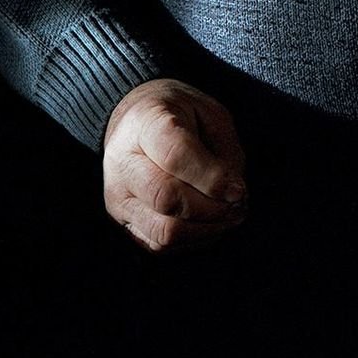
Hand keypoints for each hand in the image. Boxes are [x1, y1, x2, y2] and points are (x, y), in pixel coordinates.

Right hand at [102, 78, 247, 252]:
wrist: (135, 122)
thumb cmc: (178, 115)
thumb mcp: (209, 112)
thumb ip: (225, 150)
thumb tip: (233, 194)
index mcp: (144, 123)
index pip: (175, 157)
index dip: (213, 179)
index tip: (238, 189)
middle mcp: (123, 162)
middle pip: (166, 198)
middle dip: (212, 208)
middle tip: (238, 203)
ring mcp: (119, 196)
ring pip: (163, 231)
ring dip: (205, 230)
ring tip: (228, 215)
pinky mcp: (123, 222)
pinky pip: (160, 245)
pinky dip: (192, 240)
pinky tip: (209, 223)